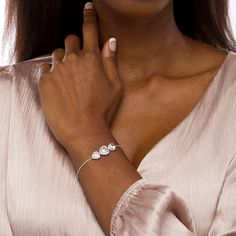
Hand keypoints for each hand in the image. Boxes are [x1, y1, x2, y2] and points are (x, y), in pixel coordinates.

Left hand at [38, 2, 122, 149]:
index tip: (87, 7)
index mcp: (92, 59)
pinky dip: (54, 74)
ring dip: (64, 60)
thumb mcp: (115, 86)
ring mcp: (57, 69)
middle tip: (79, 61)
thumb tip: (111, 41)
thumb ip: (111, 61)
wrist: (83, 130)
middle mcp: (73, 60)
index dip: (89, 17)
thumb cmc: (102, 110)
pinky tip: (61, 89)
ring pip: (58, 54)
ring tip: (70, 79)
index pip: (90, 30)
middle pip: (70, 40)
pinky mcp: (45, 81)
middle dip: (75, 45)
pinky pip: (48, 69)